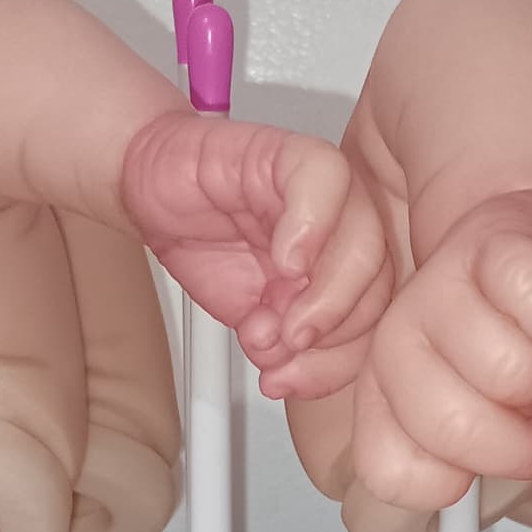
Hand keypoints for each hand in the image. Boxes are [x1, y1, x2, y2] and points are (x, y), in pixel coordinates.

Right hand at [122, 109, 391, 394]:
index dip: (338, 361)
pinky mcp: (291, 152)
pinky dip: (309, 228)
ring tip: (271, 317)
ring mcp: (326, 189)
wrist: (152, 191)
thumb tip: (289, 369)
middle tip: (284, 347)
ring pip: (364, 238)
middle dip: (331, 333)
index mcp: (348, 270)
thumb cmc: (206, 244)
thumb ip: (281, 345)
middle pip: (379, 283)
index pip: (376, 322)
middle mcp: (347, 228)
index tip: (290, 379)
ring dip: (321, 294)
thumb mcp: (249, 316)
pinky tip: (281, 261)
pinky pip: (325, 180)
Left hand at [345, 190, 531, 509]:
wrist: (512, 238)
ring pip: (509, 372)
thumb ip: (447, 462)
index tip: (477, 463)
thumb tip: (457, 492)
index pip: (391, 472)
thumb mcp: (458, 411)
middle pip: (456, 428)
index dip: (453, 481)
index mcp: (380, 391)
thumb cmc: (488, 336)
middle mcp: (396, 340)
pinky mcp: (497, 247)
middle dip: (516, 445)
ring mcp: (440, 289)